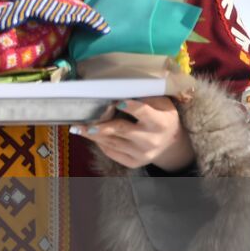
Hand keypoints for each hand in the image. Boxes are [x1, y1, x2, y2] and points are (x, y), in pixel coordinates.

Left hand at [71, 96, 194, 171]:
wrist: (170, 143)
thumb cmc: (161, 116)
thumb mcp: (160, 103)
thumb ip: (143, 97)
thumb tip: (118, 88)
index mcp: (160, 122)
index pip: (144, 113)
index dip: (131, 107)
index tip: (117, 102)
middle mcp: (152, 140)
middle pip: (122, 130)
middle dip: (102, 126)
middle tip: (84, 123)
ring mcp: (143, 154)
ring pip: (113, 143)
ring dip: (94, 135)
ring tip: (79, 128)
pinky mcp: (134, 162)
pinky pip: (113, 153)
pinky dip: (101, 144)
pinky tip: (91, 135)